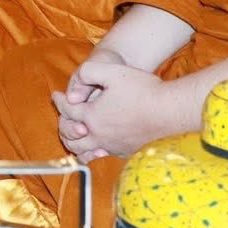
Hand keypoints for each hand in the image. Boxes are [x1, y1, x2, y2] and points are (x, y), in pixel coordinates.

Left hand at [50, 55, 180, 162]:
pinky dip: (93, 151)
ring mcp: (113, 146)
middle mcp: (99, 135)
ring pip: (84, 151)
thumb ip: (87, 73)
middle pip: (70, 136)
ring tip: (75, 135)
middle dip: (62, 125)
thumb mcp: (111, 71)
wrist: (171, 111)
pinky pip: (102, 155)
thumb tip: (73, 89)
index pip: (67, 110)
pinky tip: (97, 144)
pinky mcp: (126, 152)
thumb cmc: (143, 89)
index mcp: (91, 116)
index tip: (55, 95)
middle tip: (62, 117)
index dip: (59, 100)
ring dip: (75, 143)